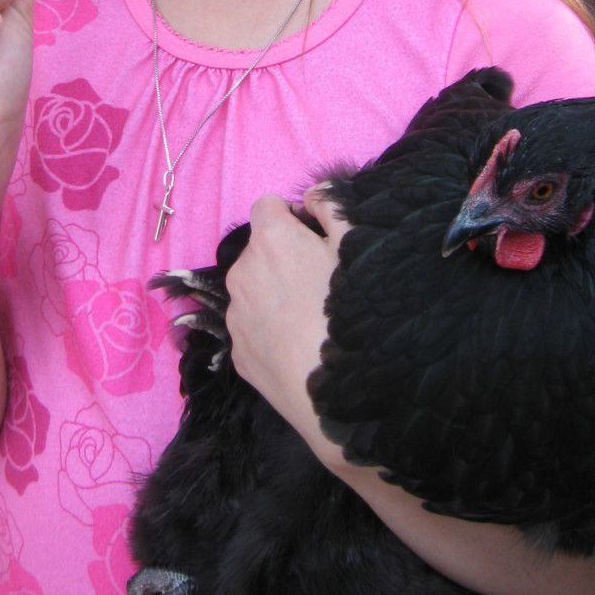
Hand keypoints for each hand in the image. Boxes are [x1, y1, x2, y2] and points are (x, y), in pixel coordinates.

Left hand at [225, 187, 349, 461]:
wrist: (342, 399)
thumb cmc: (355, 311)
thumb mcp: (358, 243)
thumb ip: (332, 206)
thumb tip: (311, 196)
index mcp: (269, 240)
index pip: (268, 205)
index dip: (295, 218)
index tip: (319, 240)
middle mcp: (241, 273)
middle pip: (260, 249)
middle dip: (284, 255)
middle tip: (323, 282)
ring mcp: (236, 318)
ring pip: (254, 289)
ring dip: (275, 293)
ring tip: (314, 321)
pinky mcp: (239, 356)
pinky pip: (253, 327)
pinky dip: (271, 329)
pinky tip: (302, 348)